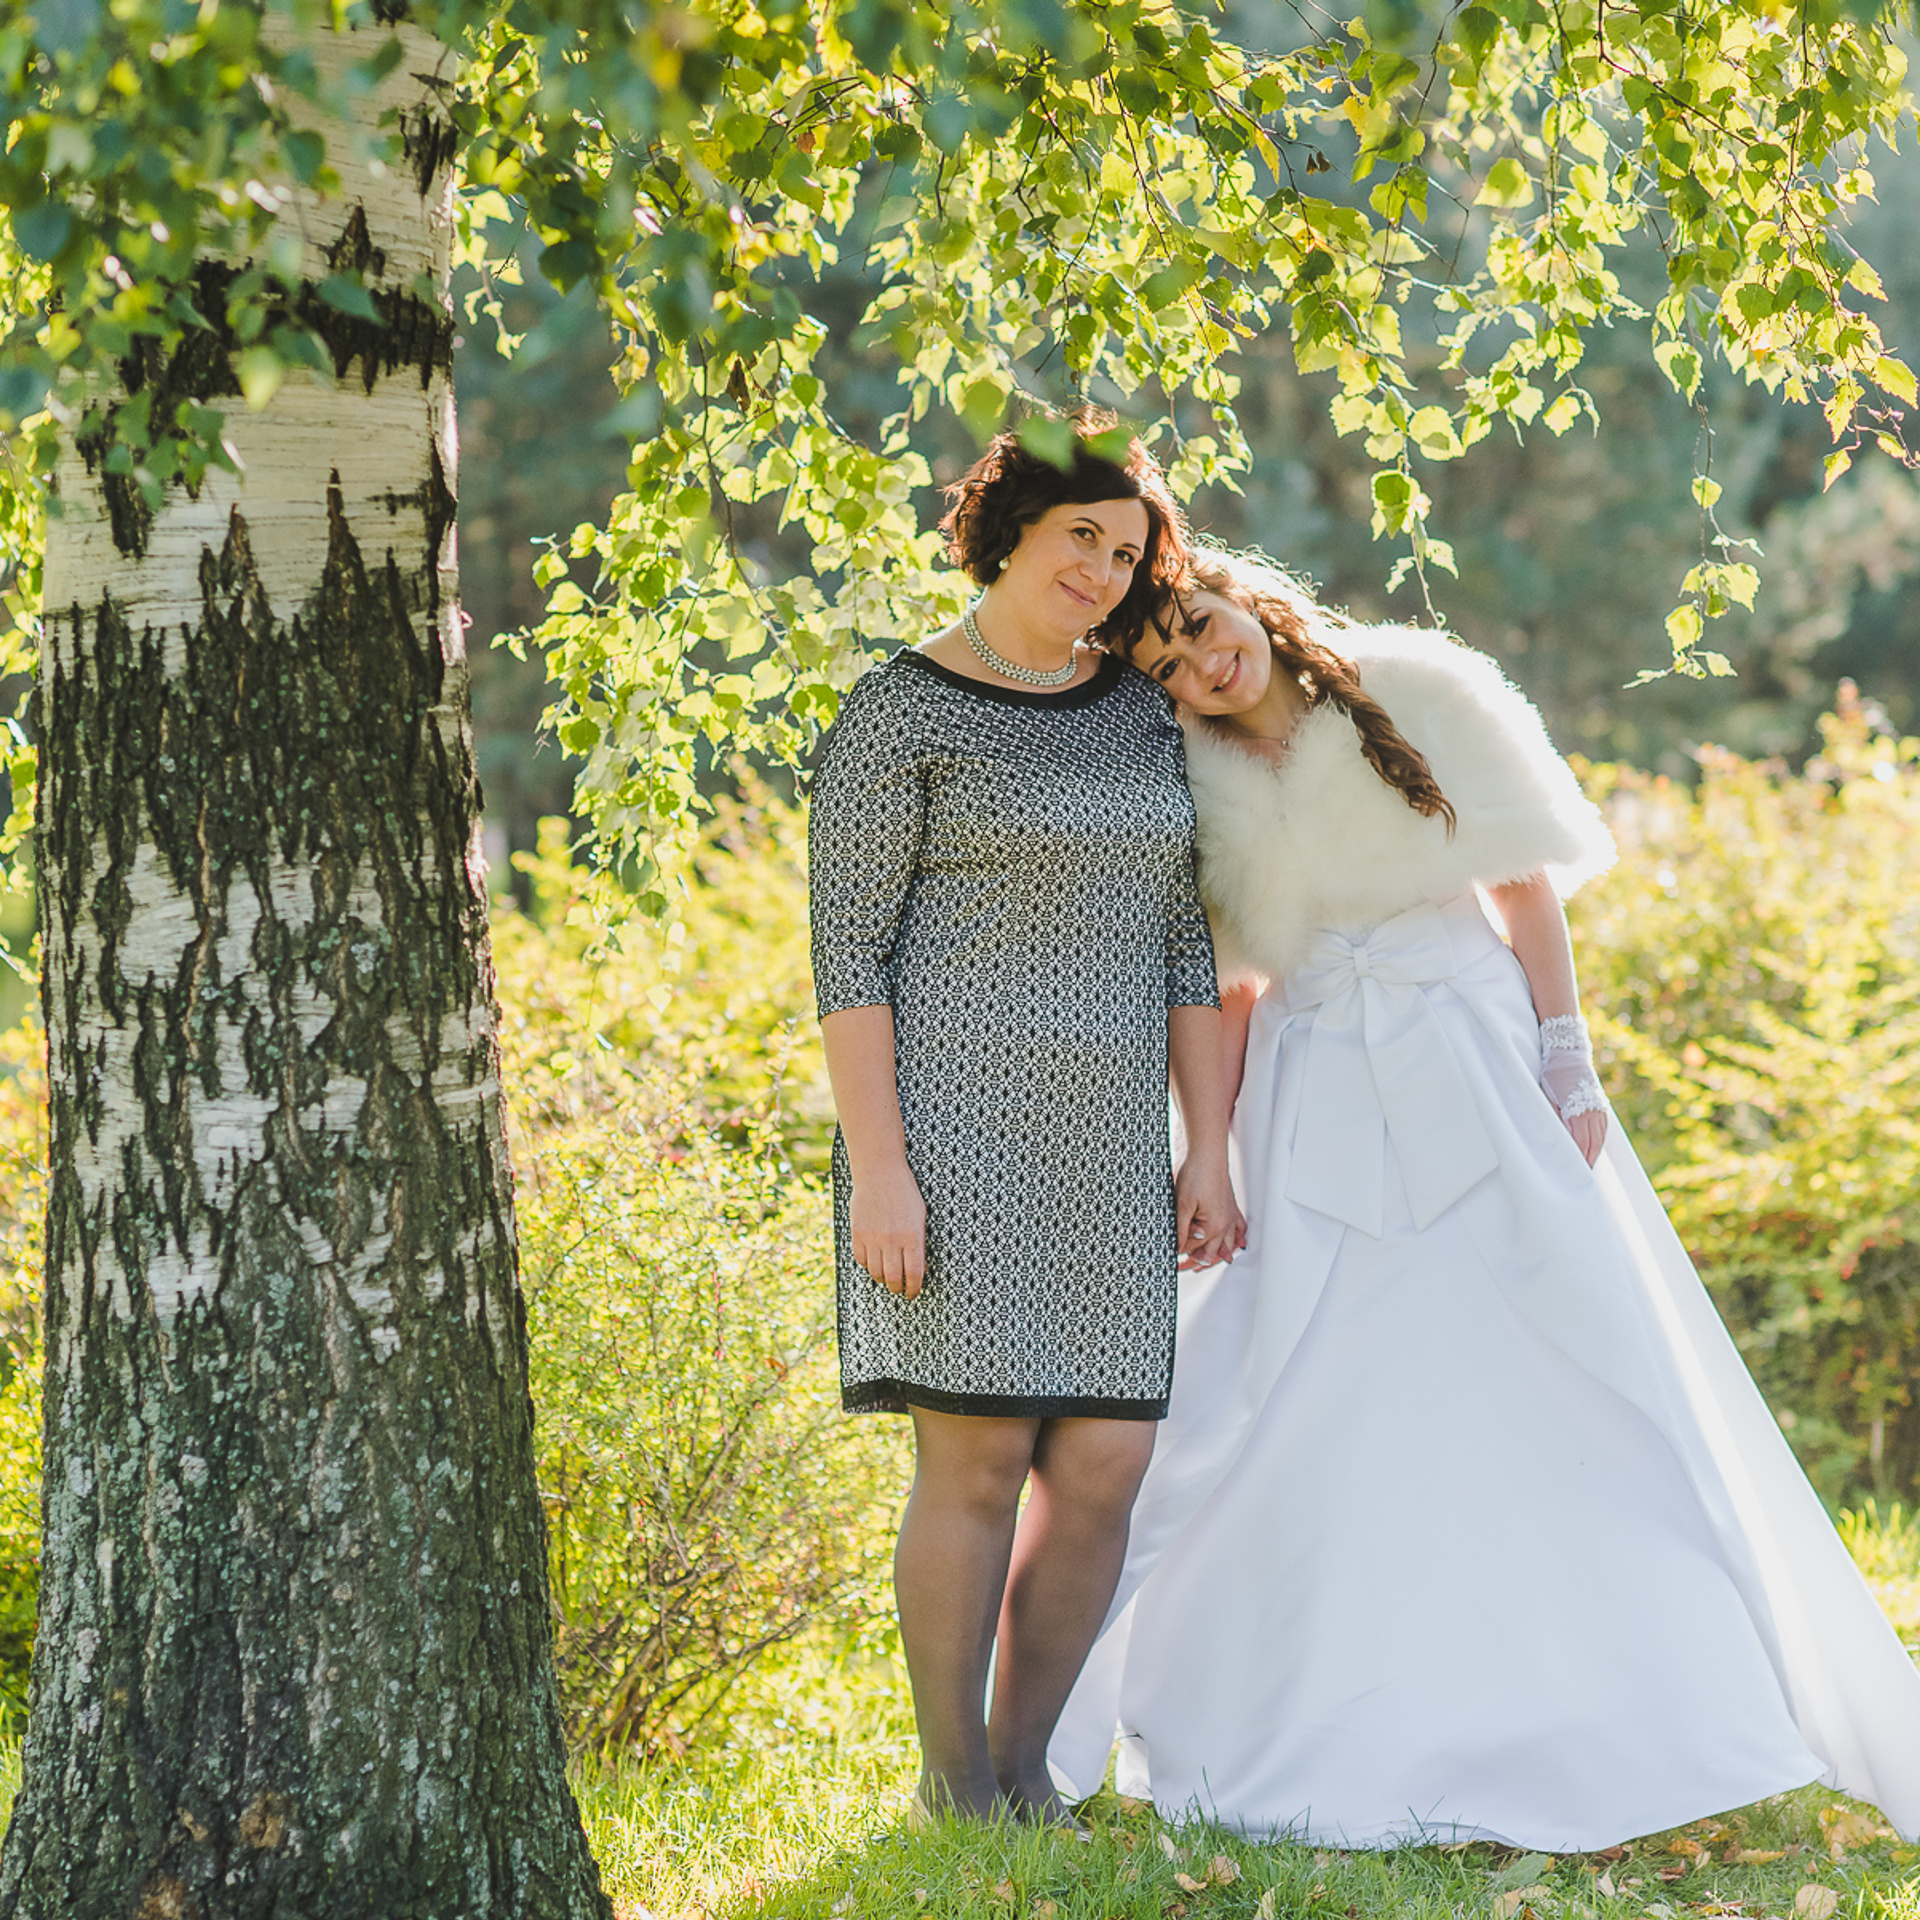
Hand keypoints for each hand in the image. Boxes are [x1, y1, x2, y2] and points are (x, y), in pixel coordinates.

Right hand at [849, 1157, 927, 1297]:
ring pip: (876, 1272)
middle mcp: (892, 1240)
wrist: (879, 1171)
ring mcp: (873, 1237)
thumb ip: (920, 1243)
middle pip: (894, 1279)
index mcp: (912, 1236)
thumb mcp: (920, 1216)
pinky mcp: (857, 1233)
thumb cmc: (904, 1192)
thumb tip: (921, 1269)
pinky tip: (874, 1261)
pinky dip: (868, 1265)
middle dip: (899, 1289)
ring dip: (883, 1279)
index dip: (915, 1288)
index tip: (914, 1292)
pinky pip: (861, 1260)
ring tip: (888, 1276)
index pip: (914, 1274)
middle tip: (901, 1289)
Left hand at [1175, 1152, 1244, 1270]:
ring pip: (1226, 1245)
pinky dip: (1236, 1239)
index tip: (1169, 1259)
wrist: (1207, 1154)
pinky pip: (1238, 1229)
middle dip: (1195, 1260)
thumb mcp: (1182, 1204)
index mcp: (1213, 1227)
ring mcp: (1230, 1217)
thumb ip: (1181, 1229)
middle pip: (1210, 1252)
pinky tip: (1235, 1245)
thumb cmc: (1196, 1175)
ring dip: (1215, 1255)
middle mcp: (1225, 1225)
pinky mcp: (1231, 1208)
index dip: (1178, 1254)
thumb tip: (1177, 1248)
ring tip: (1202, 1264)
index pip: (1193, 1249)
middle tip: (1180, 1267)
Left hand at [1538, 1014, 1607, 1167]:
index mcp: (1580, 1111)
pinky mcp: (1600, 1105)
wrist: (1567, 1052)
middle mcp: (1593, 1112)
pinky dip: (1598, 1142)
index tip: (1576, 1174)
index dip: (1579, 1160)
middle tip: (1582, 1178)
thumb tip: (1556, 1140)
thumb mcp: (1547, 1096)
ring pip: (1600, 1138)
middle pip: (1593, 1145)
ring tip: (1588, 1169)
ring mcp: (1599, 1108)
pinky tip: (1593, 1149)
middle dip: (1588, 1162)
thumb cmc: (1553, 1074)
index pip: (1581, 1144)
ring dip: (1594, 1154)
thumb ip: (1553, 1118)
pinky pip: (1602, 1130)